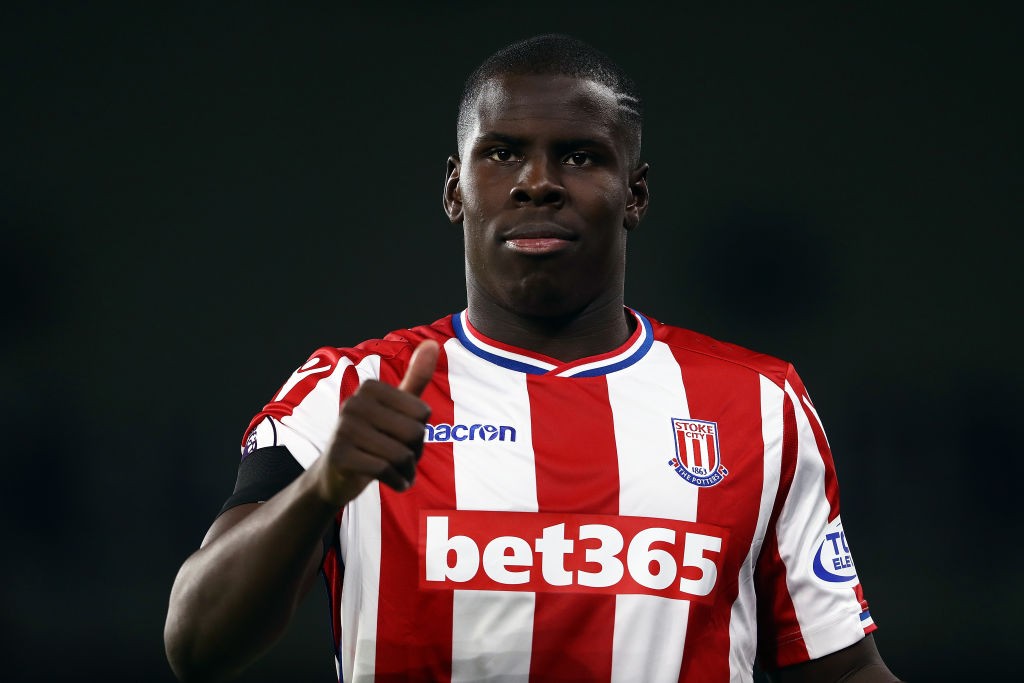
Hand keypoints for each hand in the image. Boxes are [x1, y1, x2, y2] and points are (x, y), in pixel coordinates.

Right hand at [316, 340, 439, 504]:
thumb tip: (432, 344)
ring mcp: (344, 429)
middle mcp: (354, 403)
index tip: (402, 438)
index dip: (420, 432)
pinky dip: (398, 482)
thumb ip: (415, 378)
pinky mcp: (340, 456)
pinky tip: (394, 483)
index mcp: (370, 388)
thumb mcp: (395, 408)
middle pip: (414, 433)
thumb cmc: (373, 439)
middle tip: (401, 459)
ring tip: (397, 471)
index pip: (422, 413)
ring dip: (407, 470)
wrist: (335, 476)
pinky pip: (385, 470)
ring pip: (401, 454)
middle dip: (415, 453)